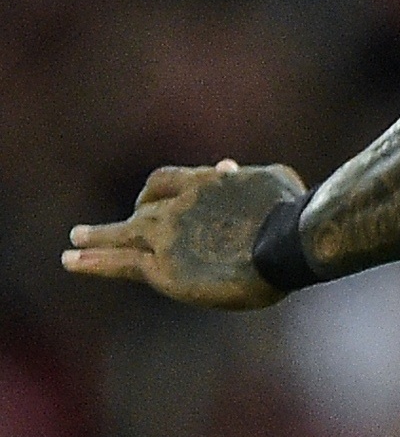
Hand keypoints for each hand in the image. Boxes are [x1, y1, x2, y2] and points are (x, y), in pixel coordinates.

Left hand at [62, 160, 303, 308]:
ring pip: (122, 234)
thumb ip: (247, 177)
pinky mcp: (162, 268)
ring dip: (96, 237)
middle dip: (124, 217)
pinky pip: (118, 263)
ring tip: (74, 243)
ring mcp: (167, 235)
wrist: (285, 243)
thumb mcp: (272, 180)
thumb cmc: (290, 213)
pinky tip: (71, 260)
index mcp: (205, 183)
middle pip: (142, 209)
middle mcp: (179, 205)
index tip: (148, 201)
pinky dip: (92, 261)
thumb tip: (227, 168)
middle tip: (97, 225)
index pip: (167, 182)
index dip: (157, 193)